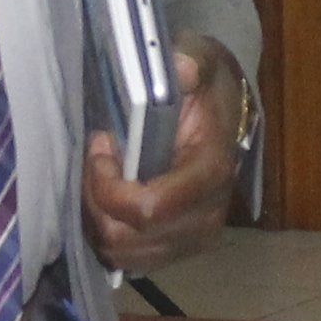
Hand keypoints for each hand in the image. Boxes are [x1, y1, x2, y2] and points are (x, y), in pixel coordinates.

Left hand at [85, 40, 246, 275]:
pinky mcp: (175, 250)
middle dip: (97, 199)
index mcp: (212, 173)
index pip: (150, 207)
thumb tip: (181, 70)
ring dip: (97, 217)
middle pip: (127, 238)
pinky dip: (105, 232)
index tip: (101, 146)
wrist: (225, 116)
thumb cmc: (206, 89)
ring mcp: (190, 240)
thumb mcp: (202, 60)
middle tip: (96, 160)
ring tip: (101, 177)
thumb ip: (192, 63)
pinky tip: (106, 198)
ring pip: (120, 254)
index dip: (110, 186)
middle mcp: (206, 218)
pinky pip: (124, 260)